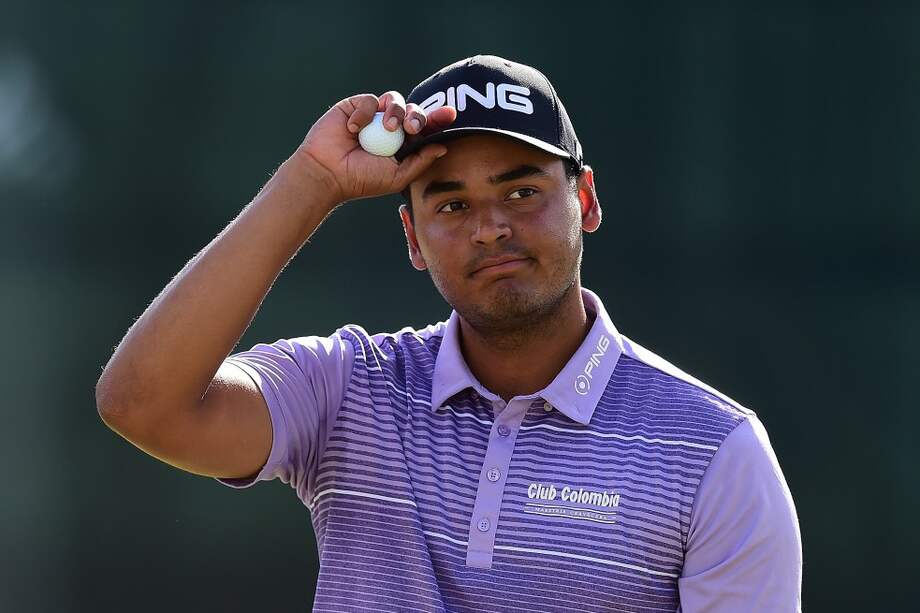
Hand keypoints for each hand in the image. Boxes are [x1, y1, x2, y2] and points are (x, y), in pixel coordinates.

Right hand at [295, 91, 456, 204]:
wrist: (328, 172)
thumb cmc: (361, 179)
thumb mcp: (397, 176)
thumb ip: (420, 162)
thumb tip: (442, 147)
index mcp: (402, 145)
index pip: (424, 129)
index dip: (438, 119)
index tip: (451, 114)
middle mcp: (390, 129)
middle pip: (413, 111)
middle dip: (418, 116)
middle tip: (412, 127)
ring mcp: (373, 117)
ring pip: (395, 100)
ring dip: (396, 112)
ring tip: (388, 128)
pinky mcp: (356, 107)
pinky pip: (370, 100)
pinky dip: (365, 114)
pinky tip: (354, 129)